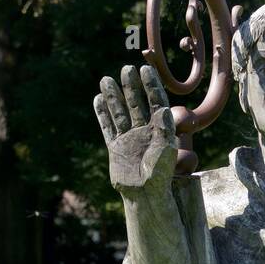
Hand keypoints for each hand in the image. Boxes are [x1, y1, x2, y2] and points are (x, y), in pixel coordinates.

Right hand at [93, 64, 176, 199]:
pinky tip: (98, 99)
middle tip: (126, 69)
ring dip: (114, 96)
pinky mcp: (116, 147)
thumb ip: (165, 129)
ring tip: (106, 79)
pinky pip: (108, 127)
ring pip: (120, 112)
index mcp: (159, 129)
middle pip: (136, 103)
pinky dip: (102, 114)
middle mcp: (144, 131)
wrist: (144, 194)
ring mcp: (129, 138)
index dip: (150, 85)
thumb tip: (163, 108)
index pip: (155, 102)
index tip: (145, 69)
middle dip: (131, 87)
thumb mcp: (166, 151)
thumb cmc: (159, 174)